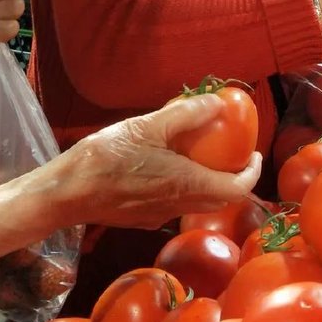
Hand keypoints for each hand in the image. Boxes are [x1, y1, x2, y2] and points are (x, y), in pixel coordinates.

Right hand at [47, 95, 262, 228]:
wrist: (66, 193)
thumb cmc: (107, 158)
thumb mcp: (147, 126)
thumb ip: (185, 114)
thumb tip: (217, 102)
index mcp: (187, 185)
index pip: (238, 189)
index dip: (252, 172)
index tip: (254, 153)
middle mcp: (178, 206)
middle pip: (220, 199)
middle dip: (232, 178)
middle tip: (232, 153)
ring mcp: (159, 216)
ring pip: (196, 203)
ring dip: (207, 183)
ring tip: (200, 156)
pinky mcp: (141, 218)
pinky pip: (174, 204)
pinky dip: (183, 187)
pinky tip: (166, 167)